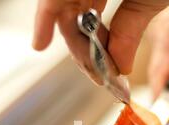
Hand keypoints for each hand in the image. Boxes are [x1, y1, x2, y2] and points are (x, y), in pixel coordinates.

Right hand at [32, 0, 168, 74]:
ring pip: (78, 10)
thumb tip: (117, 65)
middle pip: (66, 9)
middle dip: (80, 45)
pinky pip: (91, 3)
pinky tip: (103, 43)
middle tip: (98, 74)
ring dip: (90, 41)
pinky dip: (97, 25)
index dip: (43, 19)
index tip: (39, 45)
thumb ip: (130, 29)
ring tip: (106, 66)